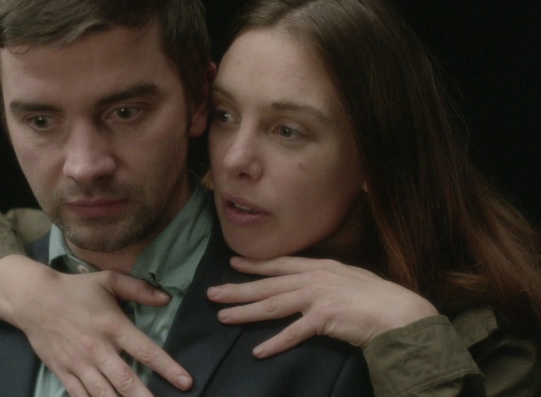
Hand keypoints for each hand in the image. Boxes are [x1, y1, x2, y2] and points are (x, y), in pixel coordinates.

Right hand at [0, 255, 192, 396]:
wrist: (33, 299)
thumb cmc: (75, 289)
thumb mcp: (108, 280)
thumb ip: (139, 288)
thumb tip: (166, 298)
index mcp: (113, 325)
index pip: (145, 351)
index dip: (168, 368)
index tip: (186, 382)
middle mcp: (98, 348)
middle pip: (127, 381)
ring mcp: (79, 364)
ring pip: (105, 395)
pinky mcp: (64, 372)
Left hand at [206, 256, 437, 357]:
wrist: (402, 314)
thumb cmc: (380, 299)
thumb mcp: (350, 279)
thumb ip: (327, 279)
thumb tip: (311, 282)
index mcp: (321, 267)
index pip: (281, 264)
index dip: (256, 264)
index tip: (233, 263)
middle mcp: (315, 277)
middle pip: (268, 284)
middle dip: (237, 289)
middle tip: (212, 293)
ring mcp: (318, 296)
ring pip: (273, 304)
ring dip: (246, 312)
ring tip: (223, 316)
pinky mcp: (324, 318)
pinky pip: (293, 333)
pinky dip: (275, 343)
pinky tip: (258, 351)